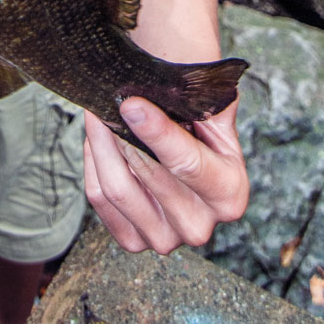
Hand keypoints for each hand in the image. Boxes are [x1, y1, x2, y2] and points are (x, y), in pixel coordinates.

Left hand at [83, 96, 248, 253]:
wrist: (186, 152)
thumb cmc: (200, 127)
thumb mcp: (214, 110)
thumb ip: (206, 98)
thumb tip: (177, 83)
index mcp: (229, 194)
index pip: (188, 163)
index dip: (157, 132)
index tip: (131, 104)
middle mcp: (199, 225)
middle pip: (147, 174)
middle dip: (123, 132)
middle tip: (108, 100)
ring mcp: (165, 238)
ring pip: (116, 188)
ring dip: (102, 144)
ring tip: (99, 113)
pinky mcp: (133, 240)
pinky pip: (98, 197)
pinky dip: (94, 162)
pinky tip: (98, 138)